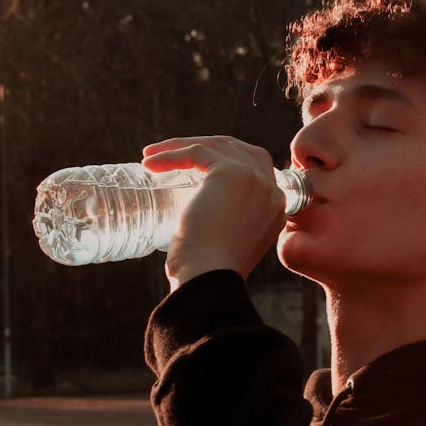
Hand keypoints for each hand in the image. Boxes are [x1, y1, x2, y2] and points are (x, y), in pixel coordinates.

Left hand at [142, 136, 285, 290]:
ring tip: (151, 157)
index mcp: (275, 210)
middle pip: (238, 150)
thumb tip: (196, 219)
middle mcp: (271, 191)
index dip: (222, 162)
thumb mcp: (224, 246)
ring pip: (216, 146)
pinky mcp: (232, 172)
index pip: (254, 170)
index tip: (188, 170)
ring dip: (181, 146)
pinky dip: (171, 154)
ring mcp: (255, 179)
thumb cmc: (205, 273)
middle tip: (170, 157)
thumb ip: (224, 228)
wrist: (208, 280)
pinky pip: (198, 152)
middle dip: (205, 147)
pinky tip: (150, 164)